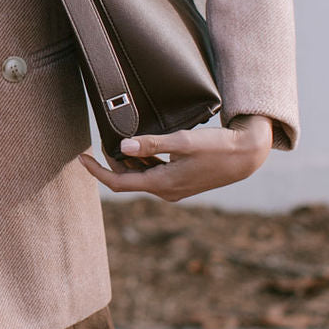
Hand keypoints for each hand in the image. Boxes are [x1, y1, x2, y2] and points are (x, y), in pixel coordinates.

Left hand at [77, 115, 273, 201]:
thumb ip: (153, 143)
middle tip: (102, 138)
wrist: (247, 156)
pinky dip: (143, 160)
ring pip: (141, 175)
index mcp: (162, 184)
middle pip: (128, 178)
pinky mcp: (182, 181)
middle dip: (112, 160)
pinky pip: (154, 172)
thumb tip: (124, 145)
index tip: (81, 158)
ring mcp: (174, 188)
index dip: (97, 170)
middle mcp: (166, 191)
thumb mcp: (183, 141)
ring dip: (128, 159)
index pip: (119, 182)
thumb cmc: (217, 147)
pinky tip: (142, 144)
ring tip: (119, 138)